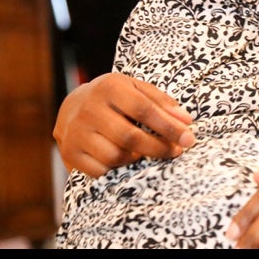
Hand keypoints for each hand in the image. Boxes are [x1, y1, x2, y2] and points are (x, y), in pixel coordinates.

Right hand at [52, 72, 194, 177]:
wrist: (72, 106)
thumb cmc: (115, 98)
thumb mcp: (137, 89)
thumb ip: (162, 102)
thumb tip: (186, 121)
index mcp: (110, 87)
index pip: (144, 109)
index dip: (169, 126)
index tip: (188, 138)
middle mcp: (89, 109)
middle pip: (130, 137)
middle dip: (159, 147)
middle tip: (176, 151)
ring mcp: (76, 132)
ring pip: (116, 156)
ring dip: (137, 157)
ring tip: (145, 150)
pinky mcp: (70, 152)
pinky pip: (101, 170)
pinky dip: (117, 167)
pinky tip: (124, 157)